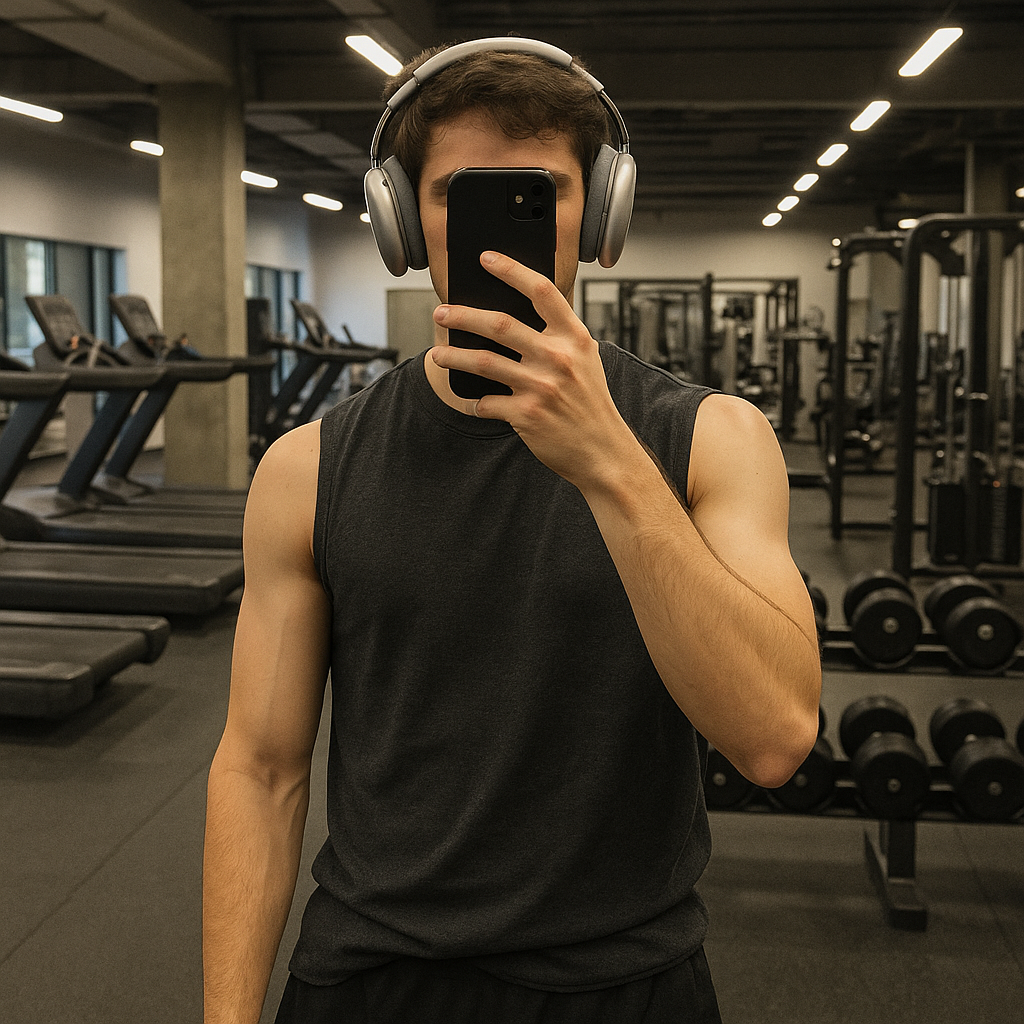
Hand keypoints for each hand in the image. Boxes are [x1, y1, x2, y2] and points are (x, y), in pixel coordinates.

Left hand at [430, 251, 641, 490]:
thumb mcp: (586, 361)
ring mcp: (540, 386)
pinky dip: (476, 403)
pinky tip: (474, 402)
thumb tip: (512, 321)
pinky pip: (487, 402)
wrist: (603, 451)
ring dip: (453, 357)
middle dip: (463, 316)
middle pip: (499, 324)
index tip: (486, 259)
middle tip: (441, 313)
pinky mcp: (526, 415)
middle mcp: (557, 358)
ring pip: (482, 362)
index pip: (541, 291)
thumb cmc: (591, 404)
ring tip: (437, 355)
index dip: (511, 270)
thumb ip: (558, 338)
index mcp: (574, 338)